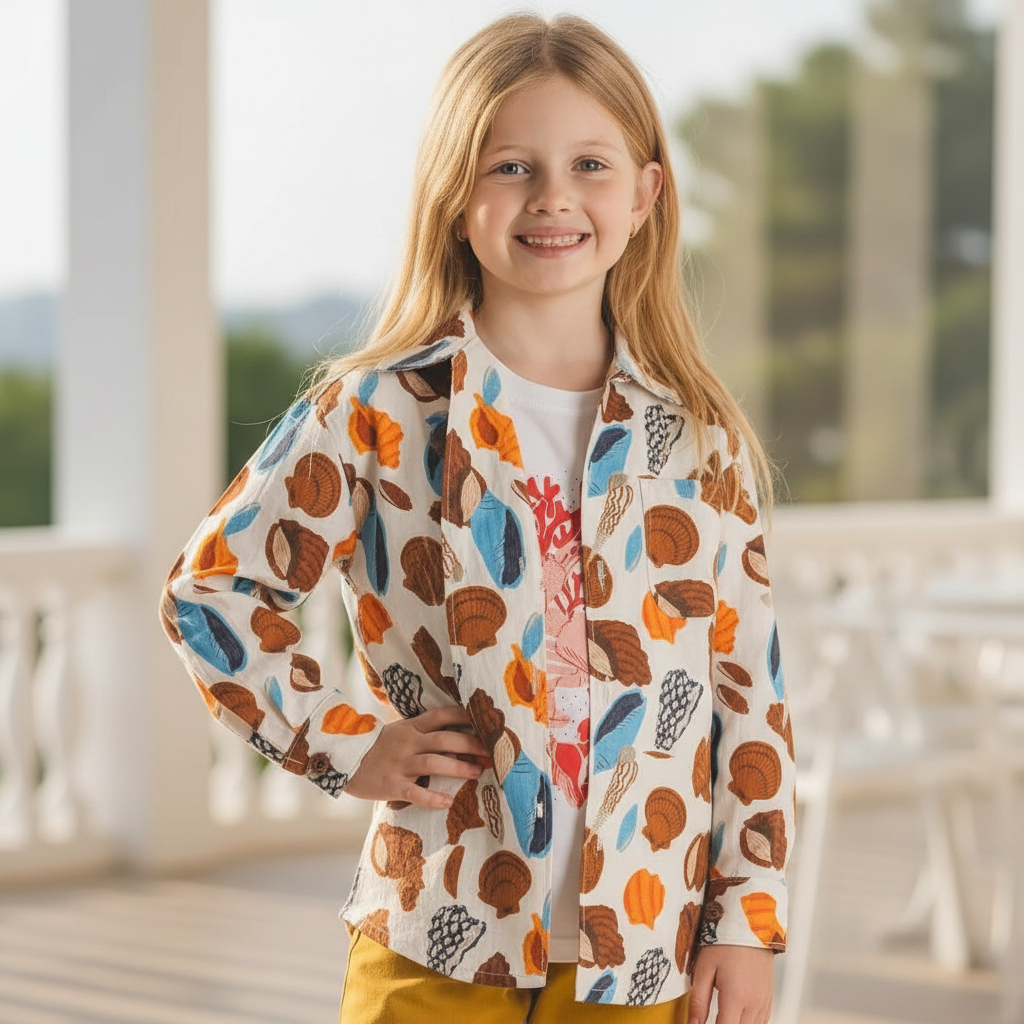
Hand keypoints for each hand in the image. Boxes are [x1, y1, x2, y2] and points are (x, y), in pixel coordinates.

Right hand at [344, 705, 490, 808]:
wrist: (344, 761)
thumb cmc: (378, 747)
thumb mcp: (399, 731)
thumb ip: (422, 730)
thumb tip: (456, 730)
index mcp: (411, 726)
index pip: (442, 715)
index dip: (465, 715)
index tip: (486, 721)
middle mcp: (408, 742)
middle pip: (445, 739)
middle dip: (471, 744)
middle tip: (492, 751)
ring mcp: (400, 763)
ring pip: (433, 763)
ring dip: (458, 767)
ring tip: (478, 772)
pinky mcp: (392, 785)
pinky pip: (415, 792)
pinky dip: (432, 797)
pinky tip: (448, 802)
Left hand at [682, 944, 773, 1023]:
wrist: (750, 923)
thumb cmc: (726, 940)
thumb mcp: (704, 967)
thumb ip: (698, 1000)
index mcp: (736, 997)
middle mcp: (754, 1003)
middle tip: (710, 1018)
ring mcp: (764, 1002)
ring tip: (723, 1016)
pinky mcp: (769, 997)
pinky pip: (762, 1022)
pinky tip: (738, 1017)